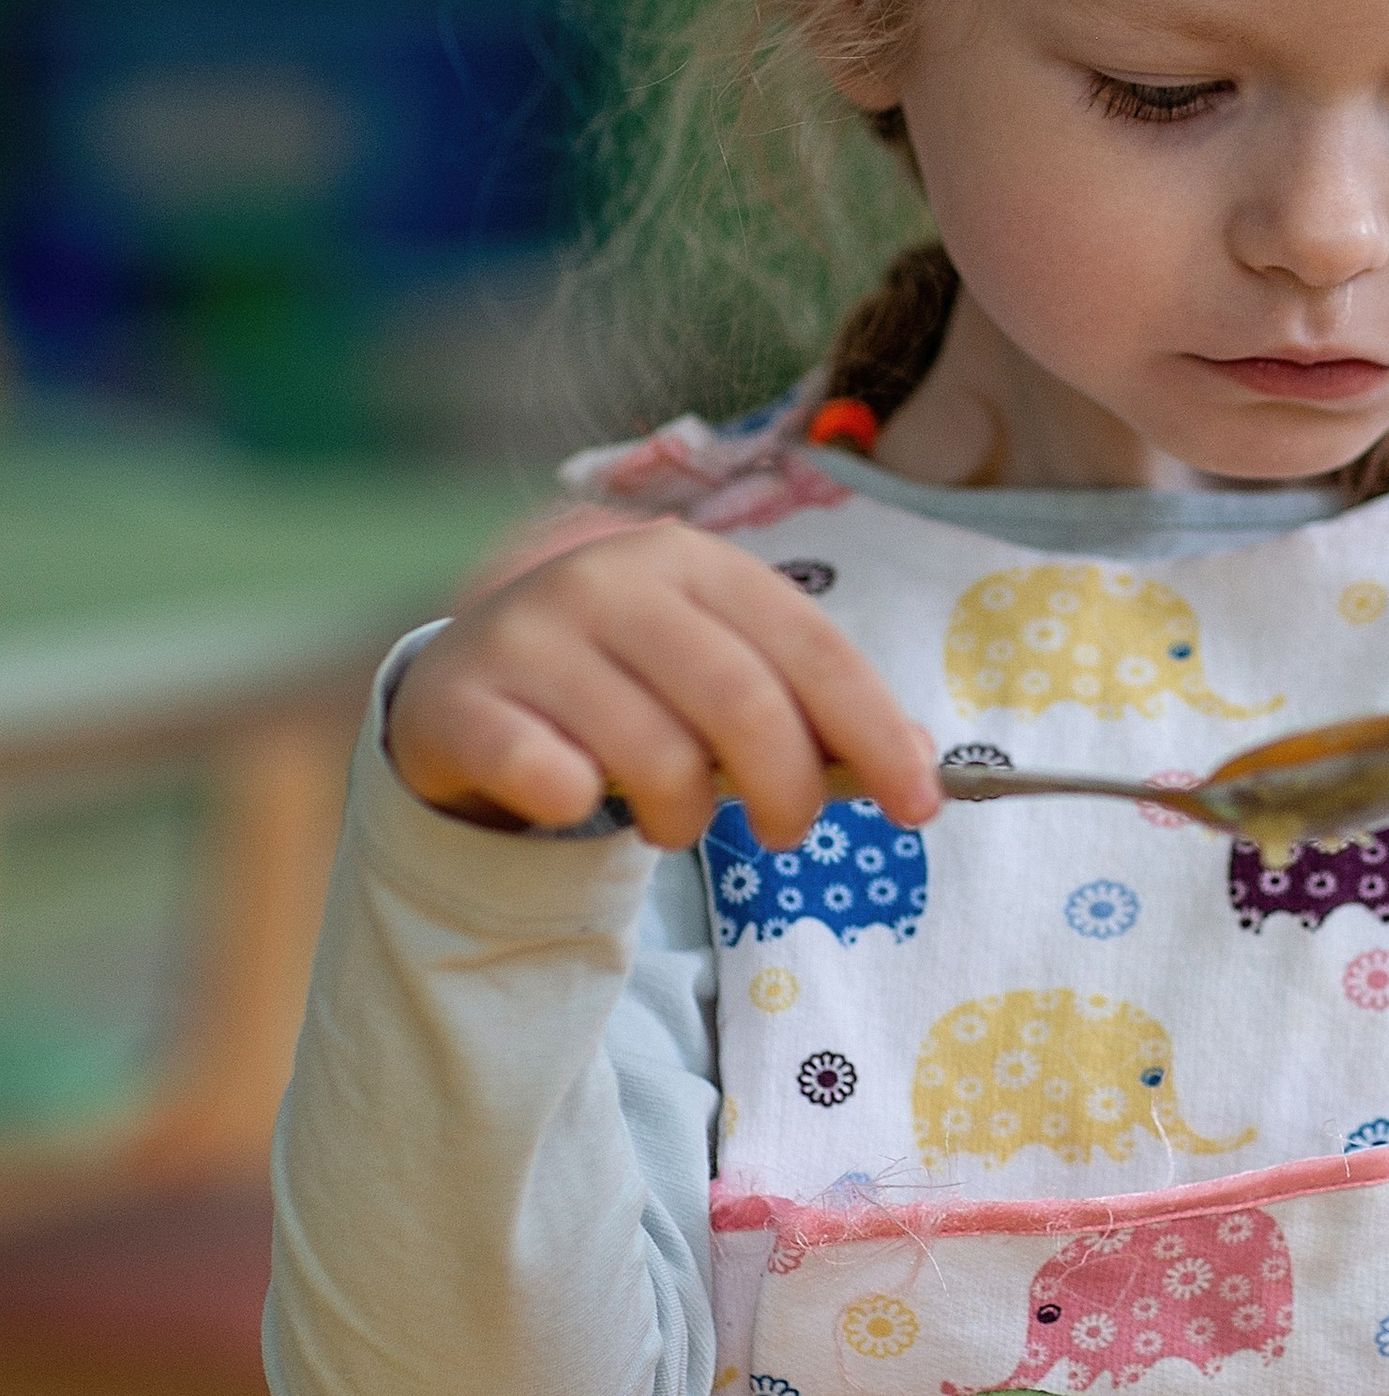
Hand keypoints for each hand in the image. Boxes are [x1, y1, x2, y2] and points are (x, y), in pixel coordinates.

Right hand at [388, 522, 942, 848]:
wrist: (467, 679)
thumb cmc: (622, 682)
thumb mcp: (715, 670)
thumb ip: (806, 705)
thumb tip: (919, 761)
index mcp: (693, 561)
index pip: (810, 648)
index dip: (875, 732)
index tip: (918, 807)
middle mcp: (610, 579)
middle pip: (742, 703)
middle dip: (787, 790)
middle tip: (785, 834)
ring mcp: (529, 632)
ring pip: (655, 755)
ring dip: (685, 817)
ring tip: (673, 822)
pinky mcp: (463, 698)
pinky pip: (544, 775)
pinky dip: (575, 805)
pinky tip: (577, 801)